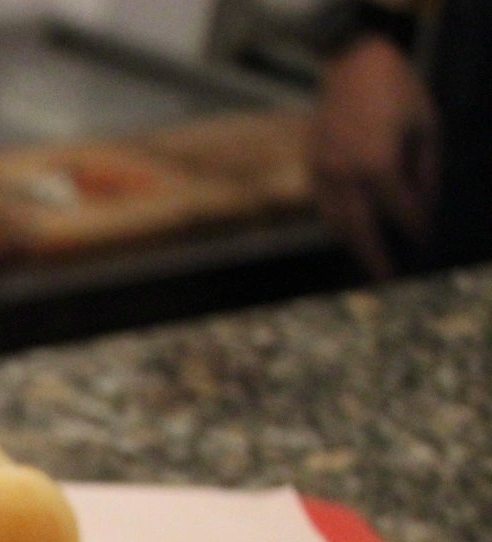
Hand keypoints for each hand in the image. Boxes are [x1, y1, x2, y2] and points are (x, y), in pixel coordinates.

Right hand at [311, 35, 439, 278]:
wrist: (353, 65)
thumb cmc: (398, 91)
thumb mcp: (427, 127)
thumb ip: (426, 171)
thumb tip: (425, 207)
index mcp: (379, 165)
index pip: (399, 210)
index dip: (415, 227)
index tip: (424, 241)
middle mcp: (347, 176)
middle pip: (359, 230)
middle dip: (374, 257)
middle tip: (385, 280)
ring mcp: (324, 173)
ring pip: (336, 221)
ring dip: (352, 242)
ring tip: (367, 257)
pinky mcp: (311, 167)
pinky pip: (324, 205)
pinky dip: (338, 221)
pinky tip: (350, 228)